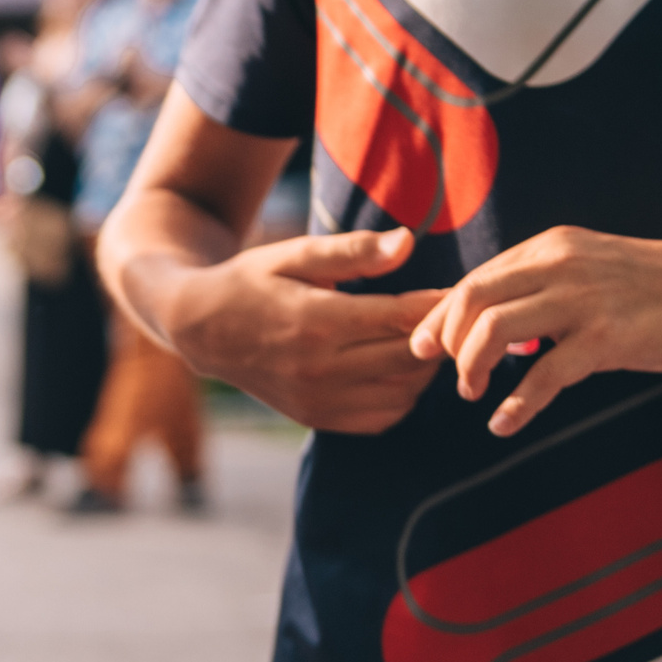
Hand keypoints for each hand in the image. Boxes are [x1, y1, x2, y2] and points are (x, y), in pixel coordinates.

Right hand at [157, 227, 443, 432]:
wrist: (200, 329)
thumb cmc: (251, 282)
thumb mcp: (294, 254)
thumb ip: (353, 250)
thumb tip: (407, 243)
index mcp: (315, 321)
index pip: (402, 317)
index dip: (439, 303)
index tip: (460, 289)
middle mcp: (317, 368)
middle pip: (410, 357)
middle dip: (439, 336)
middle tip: (452, 316)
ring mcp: (316, 399)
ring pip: (403, 392)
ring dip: (424, 368)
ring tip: (426, 341)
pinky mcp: (315, 418)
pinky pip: (382, 417)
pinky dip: (403, 396)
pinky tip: (398, 370)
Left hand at [407, 228, 661, 435]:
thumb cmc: (659, 288)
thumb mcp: (592, 270)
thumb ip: (542, 289)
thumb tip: (491, 323)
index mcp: (552, 248)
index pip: (473, 279)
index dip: (438, 317)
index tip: (422, 348)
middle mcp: (560, 266)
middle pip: (469, 299)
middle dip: (443, 342)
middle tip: (449, 375)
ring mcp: (584, 301)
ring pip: (492, 330)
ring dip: (468, 368)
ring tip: (472, 394)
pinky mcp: (609, 338)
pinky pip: (544, 376)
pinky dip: (516, 406)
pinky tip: (503, 425)